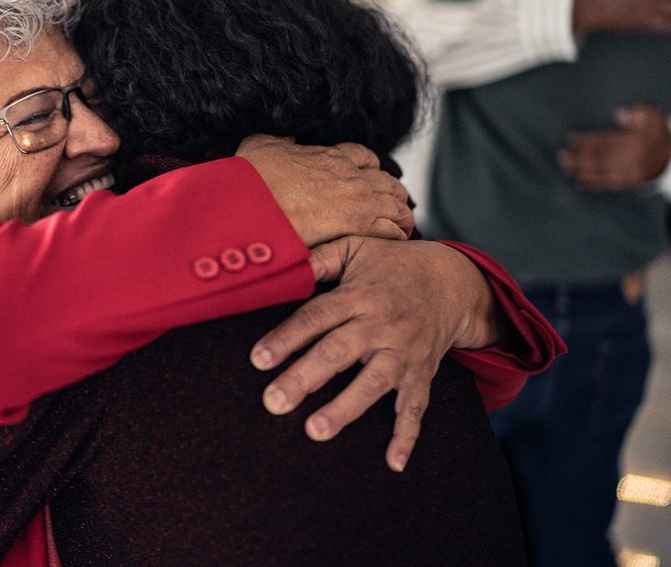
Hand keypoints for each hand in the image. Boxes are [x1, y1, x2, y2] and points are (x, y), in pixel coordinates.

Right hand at [236, 135, 412, 246]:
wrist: (254, 204)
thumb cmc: (254, 177)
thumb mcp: (262, 144)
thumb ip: (279, 142)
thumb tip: (287, 141)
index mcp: (330, 156)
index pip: (364, 157)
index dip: (370, 167)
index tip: (369, 176)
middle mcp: (351, 176)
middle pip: (388, 181)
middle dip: (391, 193)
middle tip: (390, 206)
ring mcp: (359, 200)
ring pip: (397, 205)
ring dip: (399, 215)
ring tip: (399, 227)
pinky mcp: (361, 226)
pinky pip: (393, 231)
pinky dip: (396, 236)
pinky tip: (393, 243)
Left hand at [252, 237, 500, 471]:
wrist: (452, 282)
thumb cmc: (392, 264)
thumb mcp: (357, 247)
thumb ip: (321, 258)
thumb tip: (284, 265)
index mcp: (359, 295)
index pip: (316, 317)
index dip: (287, 338)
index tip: (258, 360)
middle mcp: (381, 325)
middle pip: (338, 353)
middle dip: (305, 378)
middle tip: (274, 402)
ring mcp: (403, 352)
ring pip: (373, 383)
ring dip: (345, 408)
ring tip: (315, 430)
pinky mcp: (422, 373)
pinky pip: (415, 407)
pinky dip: (406, 436)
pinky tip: (392, 462)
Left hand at [559, 105, 670, 190]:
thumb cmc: (657, 132)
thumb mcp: (652, 117)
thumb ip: (637, 113)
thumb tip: (620, 114)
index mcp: (635, 143)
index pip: (606, 141)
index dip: (587, 140)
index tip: (571, 138)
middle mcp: (631, 160)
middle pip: (601, 159)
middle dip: (579, 158)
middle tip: (562, 156)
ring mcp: (630, 173)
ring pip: (603, 173)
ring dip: (582, 171)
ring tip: (566, 168)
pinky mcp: (630, 183)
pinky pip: (610, 185)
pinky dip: (594, 185)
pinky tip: (580, 183)